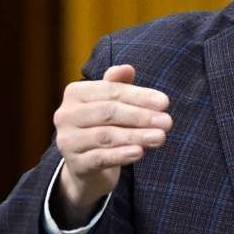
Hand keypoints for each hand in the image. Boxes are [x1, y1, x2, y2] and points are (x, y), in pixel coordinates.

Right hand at [51, 64, 171, 226]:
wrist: (88, 165)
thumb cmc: (104, 125)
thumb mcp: (111, 103)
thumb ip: (118, 85)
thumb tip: (127, 68)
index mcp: (75, 93)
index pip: (111, 91)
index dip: (139, 96)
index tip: (165, 102)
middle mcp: (65, 115)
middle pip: (108, 112)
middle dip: (141, 116)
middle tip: (167, 122)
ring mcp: (67, 141)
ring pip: (106, 136)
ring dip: (136, 136)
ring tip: (160, 137)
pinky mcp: (75, 164)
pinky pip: (100, 158)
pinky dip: (121, 155)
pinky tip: (140, 152)